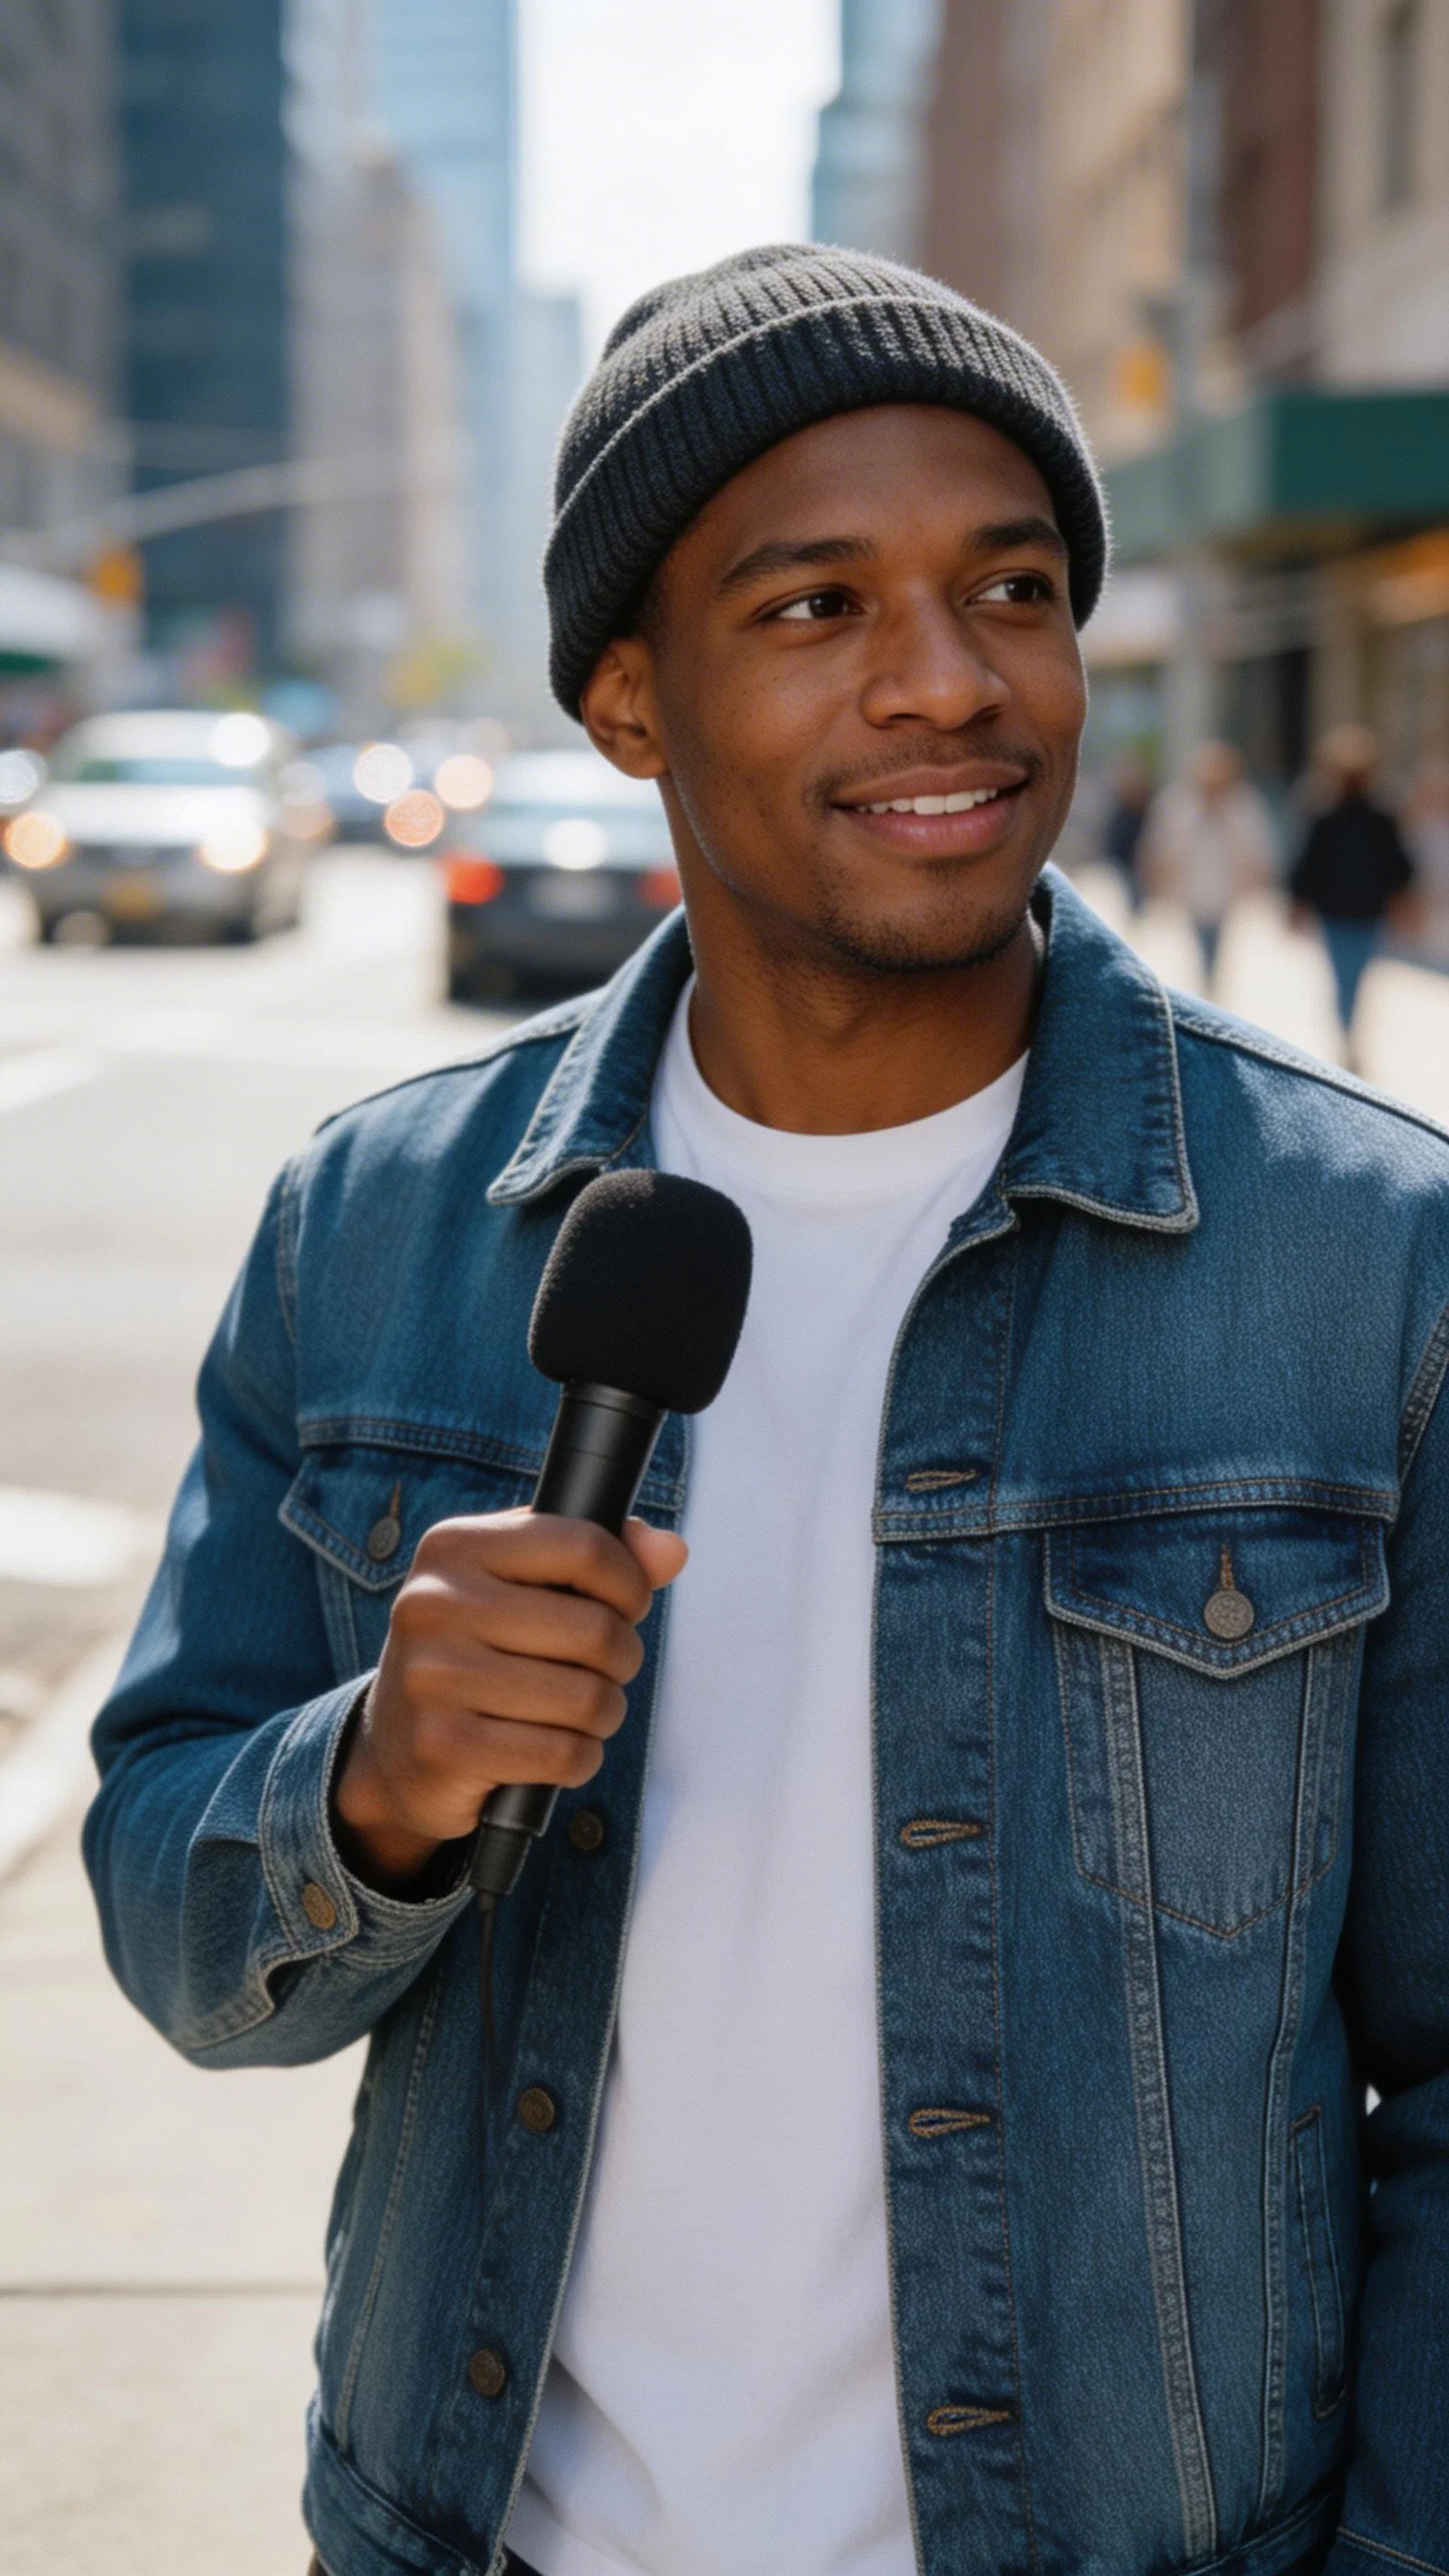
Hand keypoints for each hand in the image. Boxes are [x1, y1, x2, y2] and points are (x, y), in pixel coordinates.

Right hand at [333, 1511, 686, 1889]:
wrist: (393, 1747)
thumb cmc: (476, 1651)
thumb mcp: (521, 1587)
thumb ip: (599, 1561)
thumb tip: (671, 1550)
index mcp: (454, 1546)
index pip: (584, 1546)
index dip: (629, 1585)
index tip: (625, 1607)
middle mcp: (432, 1603)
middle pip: (595, 1629)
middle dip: (622, 1659)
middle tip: (604, 1669)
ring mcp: (431, 1676)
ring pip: (587, 1698)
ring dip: (603, 1714)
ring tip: (580, 1710)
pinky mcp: (442, 1745)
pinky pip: (562, 1754)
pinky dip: (578, 1758)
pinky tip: (554, 1748)